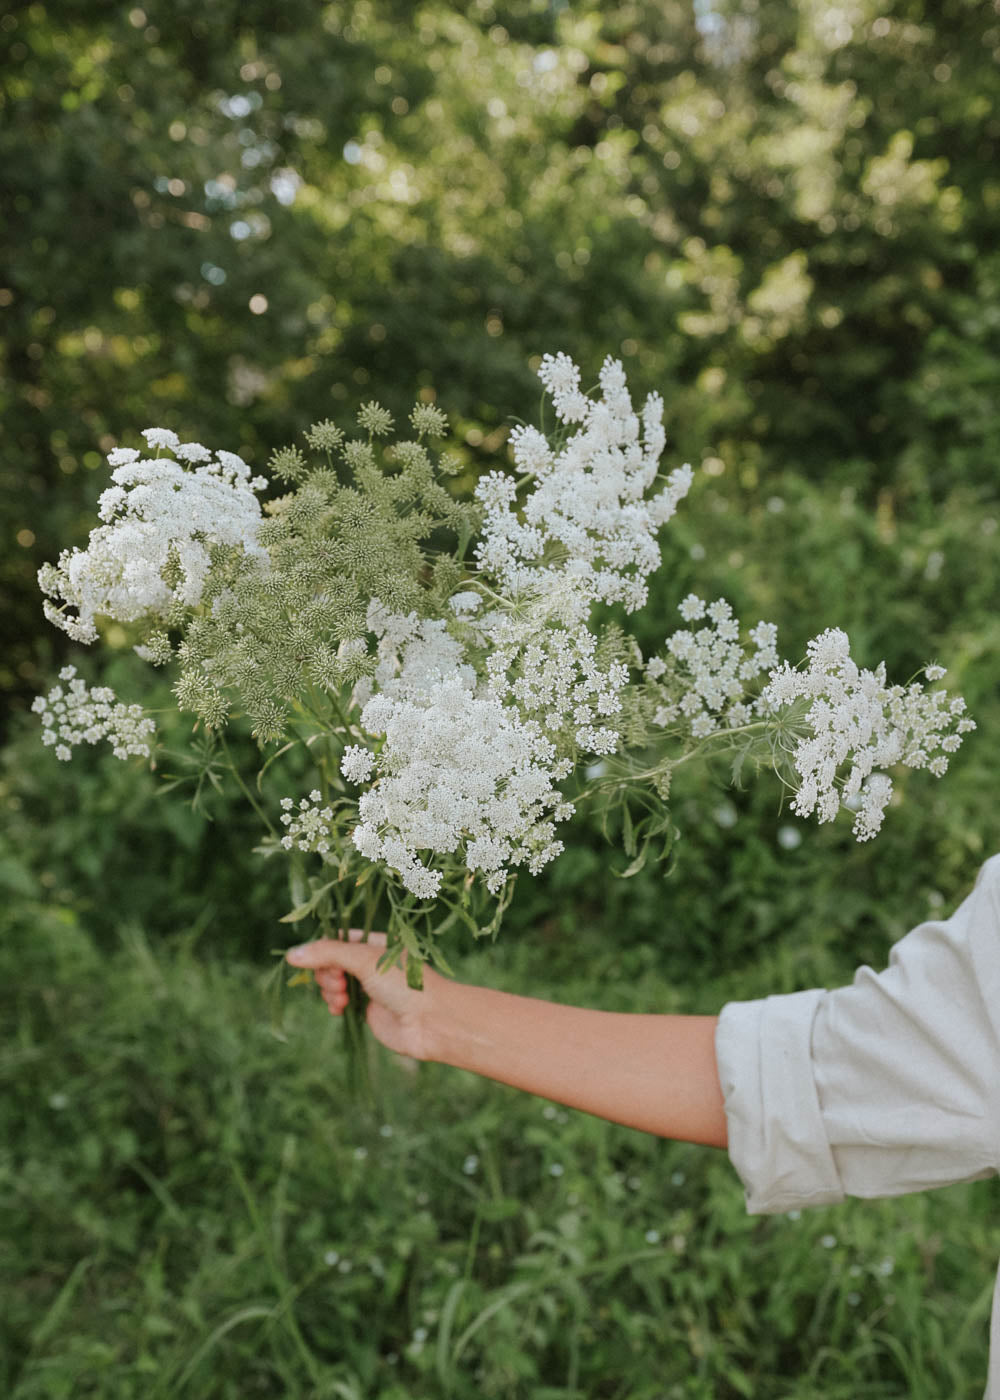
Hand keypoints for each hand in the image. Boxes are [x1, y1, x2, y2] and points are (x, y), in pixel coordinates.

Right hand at [286, 931, 441, 1061]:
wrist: (429, 1021)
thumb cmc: (403, 983)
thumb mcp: (364, 959)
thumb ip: (327, 954)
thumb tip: (291, 955)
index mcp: (374, 941)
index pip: (337, 938)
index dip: (323, 948)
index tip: (319, 958)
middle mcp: (370, 961)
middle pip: (330, 961)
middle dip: (327, 972)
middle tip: (339, 983)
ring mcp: (367, 985)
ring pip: (331, 982)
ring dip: (329, 990)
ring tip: (341, 998)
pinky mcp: (365, 1008)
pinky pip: (338, 1002)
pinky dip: (333, 1004)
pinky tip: (339, 1009)